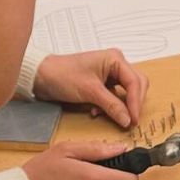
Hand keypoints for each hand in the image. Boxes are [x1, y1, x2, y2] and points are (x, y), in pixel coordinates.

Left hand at [33, 51, 149, 128]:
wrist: (42, 76)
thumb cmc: (63, 75)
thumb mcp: (90, 92)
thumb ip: (112, 105)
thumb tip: (128, 119)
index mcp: (114, 59)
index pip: (134, 82)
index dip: (136, 103)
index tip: (134, 119)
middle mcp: (115, 64)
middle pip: (136, 85)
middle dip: (134, 103)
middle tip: (130, 120)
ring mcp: (110, 73)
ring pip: (127, 92)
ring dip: (122, 106)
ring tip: (112, 115)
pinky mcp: (103, 83)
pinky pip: (115, 97)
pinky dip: (111, 106)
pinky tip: (98, 111)